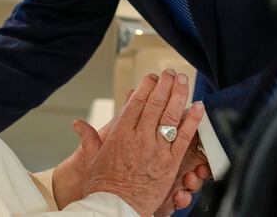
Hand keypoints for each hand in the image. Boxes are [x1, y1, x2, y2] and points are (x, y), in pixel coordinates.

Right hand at [71, 70, 204, 215]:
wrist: (114, 209)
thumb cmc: (102, 186)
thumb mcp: (92, 159)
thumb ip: (88, 138)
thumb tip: (77, 124)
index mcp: (120, 134)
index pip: (136, 103)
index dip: (146, 87)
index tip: (152, 77)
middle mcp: (139, 138)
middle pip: (155, 104)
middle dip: (165, 85)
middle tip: (171, 73)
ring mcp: (156, 150)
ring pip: (170, 116)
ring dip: (179, 95)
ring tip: (183, 80)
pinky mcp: (169, 164)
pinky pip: (184, 138)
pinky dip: (192, 121)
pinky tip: (198, 107)